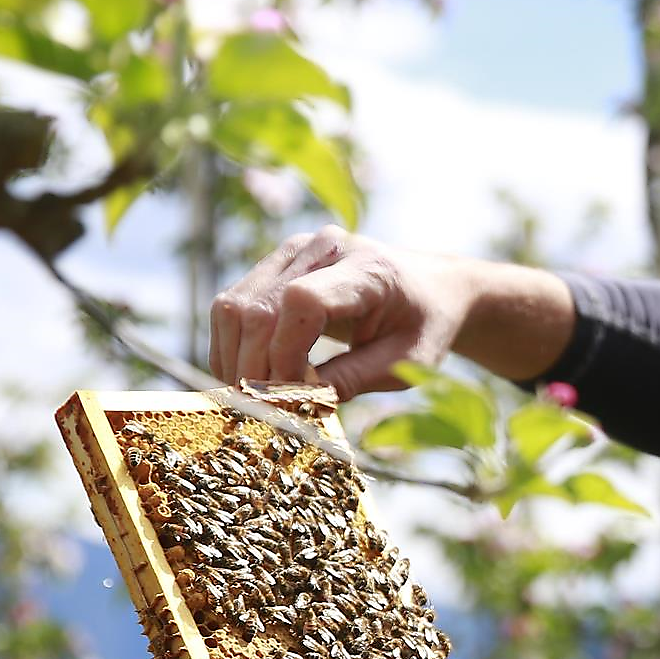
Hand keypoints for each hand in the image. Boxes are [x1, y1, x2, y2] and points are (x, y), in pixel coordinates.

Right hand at [209, 226, 473, 401]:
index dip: (287, 353)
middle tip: (271, 409)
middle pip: (259, 307)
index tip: (296, 394)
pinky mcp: (274, 265)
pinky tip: (253, 376)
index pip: (303, 301)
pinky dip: (232, 347)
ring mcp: (293, 252)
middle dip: (256, 367)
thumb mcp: (406, 362)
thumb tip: (296, 403)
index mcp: (368, 268)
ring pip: (232, 307)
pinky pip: (230, 307)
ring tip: (258, 398)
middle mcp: (323, 248)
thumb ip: (355, 379)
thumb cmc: (423, 326)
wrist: (429, 288)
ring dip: (235, 359)